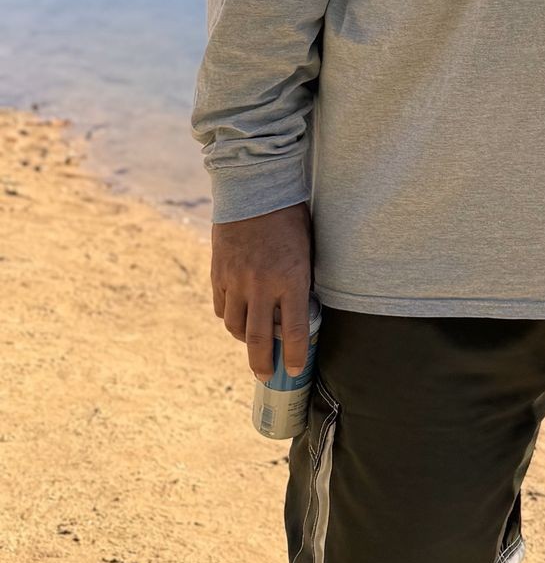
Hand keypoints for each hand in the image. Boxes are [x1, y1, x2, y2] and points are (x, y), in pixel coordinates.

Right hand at [211, 202, 313, 377]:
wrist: (254, 188)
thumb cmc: (291, 216)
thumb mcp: (307, 248)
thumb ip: (301, 281)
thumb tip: (299, 312)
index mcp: (291, 278)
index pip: (294, 330)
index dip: (294, 355)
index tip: (295, 370)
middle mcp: (262, 285)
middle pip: (259, 339)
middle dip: (263, 364)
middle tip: (267, 375)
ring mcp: (236, 280)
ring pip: (236, 327)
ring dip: (245, 341)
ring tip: (254, 345)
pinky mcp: (219, 273)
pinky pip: (222, 308)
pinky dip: (231, 318)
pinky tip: (240, 317)